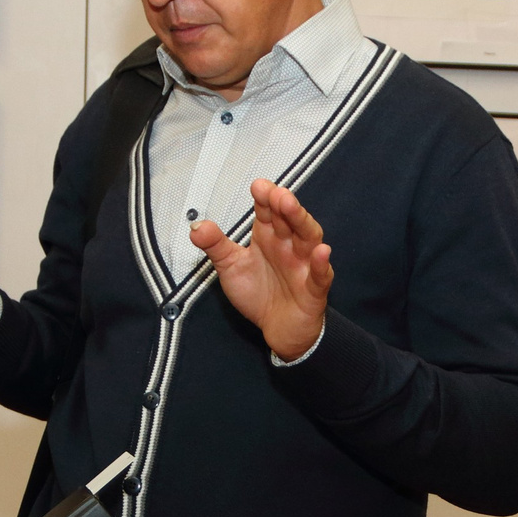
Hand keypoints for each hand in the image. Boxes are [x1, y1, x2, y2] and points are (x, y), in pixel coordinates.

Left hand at [191, 179, 332, 360]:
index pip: (268, 212)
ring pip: (308, 238)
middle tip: (275, 193)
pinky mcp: (314, 289)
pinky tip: (321, 252)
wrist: (280, 330)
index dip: (264, 198)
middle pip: (289, 220)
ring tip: (292, 207)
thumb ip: (215, 245)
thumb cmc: (260, 294)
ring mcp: (304, 265)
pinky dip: (321, 264)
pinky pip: (320, 275)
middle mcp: (289, 246)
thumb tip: (196, 226)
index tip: (258, 186)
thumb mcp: (231, 267)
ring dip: (301, 221)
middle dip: (283, 205)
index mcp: (269, 237)